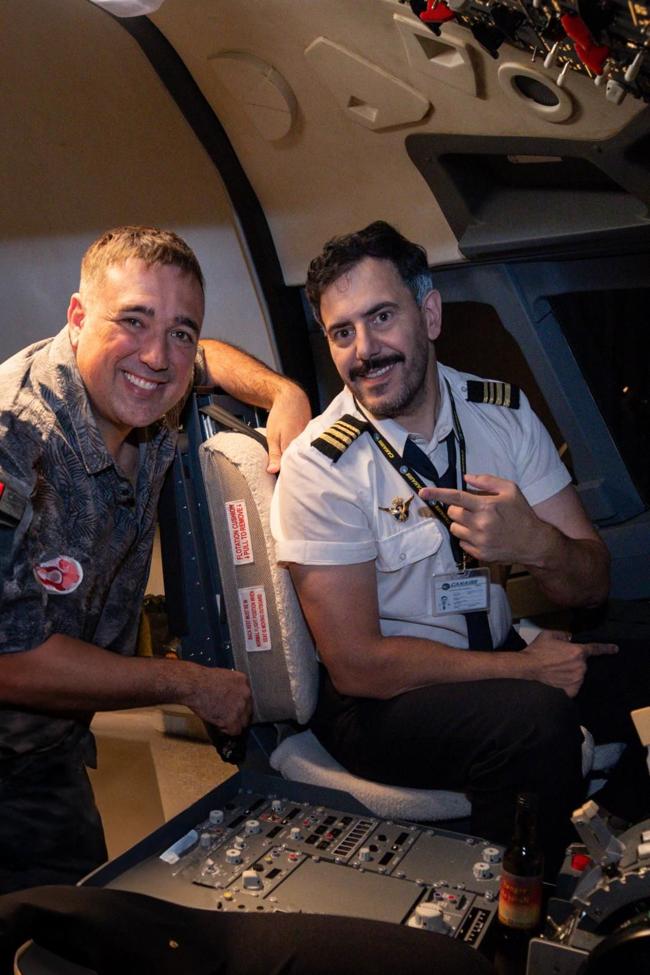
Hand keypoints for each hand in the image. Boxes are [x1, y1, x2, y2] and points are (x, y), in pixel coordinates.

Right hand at [184, 667, 251, 734]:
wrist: (194, 686)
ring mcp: (240, 707)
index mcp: (243, 681)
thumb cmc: (201, 680)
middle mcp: (246, 693)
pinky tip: (218, 725)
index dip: (239, 705)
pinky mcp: (232, 719)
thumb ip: (232, 687)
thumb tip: (231, 698)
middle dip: (237, 715)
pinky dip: (226, 730)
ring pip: (243, 723)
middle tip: (226, 716)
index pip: (247, 698)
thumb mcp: (223, 676)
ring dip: (233, 724)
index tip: (232, 708)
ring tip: (221, 721)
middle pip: (247, 711)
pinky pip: (235, 731)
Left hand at [265, 384, 310, 473]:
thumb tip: (272, 471)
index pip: (293, 467)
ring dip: (302, 462)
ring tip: (299, 471)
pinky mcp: (313, 437)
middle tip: (291, 481)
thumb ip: (274, 454)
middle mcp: (305, 444)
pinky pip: (309, 449)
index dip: (289, 476)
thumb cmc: (280, 415)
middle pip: (302, 463)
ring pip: (306, 456)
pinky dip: (305, 454)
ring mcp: (311, 440)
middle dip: (297, 471)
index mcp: (294, 445)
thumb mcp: (272, 436)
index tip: (285, 485)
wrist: (292, 398)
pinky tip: (303, 457)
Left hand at [419, 473, 540, 563]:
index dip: (437, 494)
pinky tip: (482, 535)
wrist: (533, 542)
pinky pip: (461, 543)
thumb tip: (466, 478)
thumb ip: (487, 481)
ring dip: (461, 524)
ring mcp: (479, 541)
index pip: (456, 497)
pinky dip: (467, 538)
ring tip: (478, 523)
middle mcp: (480, 524)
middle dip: (458, 509)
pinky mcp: (479, 554)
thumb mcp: (510, 490)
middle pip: (452, 513)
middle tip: (472, 509)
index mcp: (486, 506)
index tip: (423, 492)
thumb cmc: (521, 513)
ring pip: (454, 528)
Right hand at [519, 630, 617, 696]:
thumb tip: (570, 639)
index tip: (615, 649)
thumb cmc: (538, 650)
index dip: (607, 648)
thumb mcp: (549, 634)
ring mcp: (577, 679)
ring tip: (556, 671)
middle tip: (559, 661)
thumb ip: (564, 635)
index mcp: (577, 651)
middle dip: (574, 661)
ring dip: (571, 673)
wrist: (527, 667)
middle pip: (582, 663)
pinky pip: (573, 686)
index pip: (596, 649)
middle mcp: (581, 666)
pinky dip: (568, 684)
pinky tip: (557, 681)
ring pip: (578, 675)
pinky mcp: (571, 690)